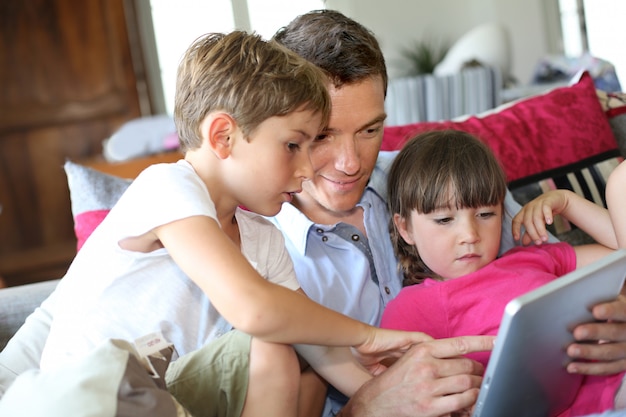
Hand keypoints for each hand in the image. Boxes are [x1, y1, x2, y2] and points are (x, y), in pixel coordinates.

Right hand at [340, 335, 494, 416]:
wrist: (374, 403)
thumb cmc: (394, 380)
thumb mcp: (410, 358)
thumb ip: (434, 355)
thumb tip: (462, 356)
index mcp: (422, 350)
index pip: (459, 344)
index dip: (482, 343)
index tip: (497, 341)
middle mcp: (426, 366)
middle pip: (467, 366)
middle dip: (478, 371)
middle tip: (480, 374)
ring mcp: (429, 387)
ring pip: (467, 384)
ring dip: (476, 387)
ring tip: (476, 387)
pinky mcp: (431, 407)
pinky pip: (461, 402)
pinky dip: (469, 401)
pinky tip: (468, 401)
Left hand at [511, 190, 570, 244]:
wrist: (556, 199)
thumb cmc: (544, 212)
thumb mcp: (536, 222)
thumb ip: (530, 232)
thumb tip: (524, 243)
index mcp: (523, 212)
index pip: (516, 220)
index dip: (515, 229)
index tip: (516, 239)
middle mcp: (529, 207)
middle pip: (528, 221)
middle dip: (533, 233)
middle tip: (539, 242)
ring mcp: (538, 203)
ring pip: (536, 216)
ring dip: (540, 229)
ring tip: (545, 238)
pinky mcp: (548, 201)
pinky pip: (546, 208)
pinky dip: (547, 215)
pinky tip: (550, 223)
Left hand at [567, 294, 625, 374]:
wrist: (625, 326)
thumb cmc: (610, 310)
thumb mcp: (611, 302)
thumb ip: (599, 302)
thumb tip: (574, 303)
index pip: (622, 311)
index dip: (610, 311)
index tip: (595, 311)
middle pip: (615, 332)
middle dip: (595, 333)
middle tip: (577, 333)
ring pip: (610, 353)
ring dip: (589, 353)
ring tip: (571, 351)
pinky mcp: (624, 364)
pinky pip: (607, 368)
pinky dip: (588, 368)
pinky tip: (572, 367)